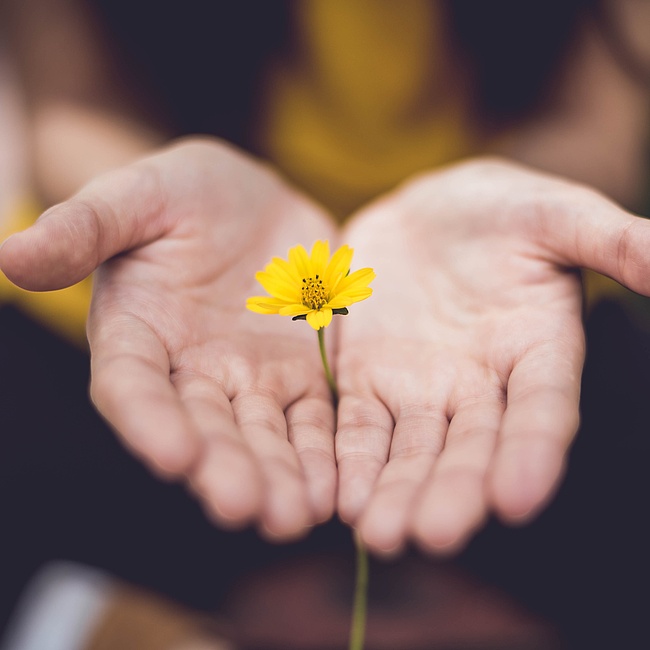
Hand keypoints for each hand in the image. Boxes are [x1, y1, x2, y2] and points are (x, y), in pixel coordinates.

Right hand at [0, 138, 337, 538]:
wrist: (253, 201)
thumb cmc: (185, 193)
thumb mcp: (139, 195)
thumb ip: (86, 227)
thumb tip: (12, 255)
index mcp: (139, 333)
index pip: (134, 386)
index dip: (149, 421)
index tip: (173, 455)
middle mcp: (190, 371)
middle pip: (204, 428)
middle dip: (223, 468)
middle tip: (245, 508)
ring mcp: (249, 378)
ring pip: (262, 436)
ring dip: (278, 477)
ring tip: (295, 517)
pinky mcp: (299, 375)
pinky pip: (312, 420)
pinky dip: (322, 454)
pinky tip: (334, 489)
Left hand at [335, 158, 649, 554]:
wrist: (427, 213)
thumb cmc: (500, 210)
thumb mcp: (556, 213)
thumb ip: (611, 241)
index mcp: (537, 350)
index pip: (541, 410)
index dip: (532, 453)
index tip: (518, 499)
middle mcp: (481, 385)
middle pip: (471, 447)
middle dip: (453, 491)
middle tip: (433, 535)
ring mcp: (421, 387)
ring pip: (412, 449)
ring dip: (397, 491)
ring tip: (380, 535)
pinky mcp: (369, 379)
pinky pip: (360, 424)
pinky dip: (352, 459)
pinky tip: (344, 499)